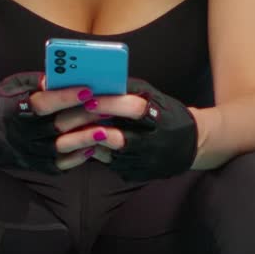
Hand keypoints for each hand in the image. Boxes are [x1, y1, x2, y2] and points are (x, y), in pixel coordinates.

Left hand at [34, 74, 199, 179]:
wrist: (192, 145)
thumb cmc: (167, 114)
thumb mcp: (155, 97)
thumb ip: (129, 90)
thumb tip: (96, 79)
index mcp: (160, 119)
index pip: (134, 110)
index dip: (110, 105)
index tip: (88, 98)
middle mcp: (153, 144)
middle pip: (116, 137)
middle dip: (88, 128)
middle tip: (62, 120)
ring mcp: (145, 163)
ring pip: (108, 154)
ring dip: (85, 142)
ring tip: (65, 133)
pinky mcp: (136, 175)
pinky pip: (109, 164)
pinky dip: (94, 152)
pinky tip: (80, 144)